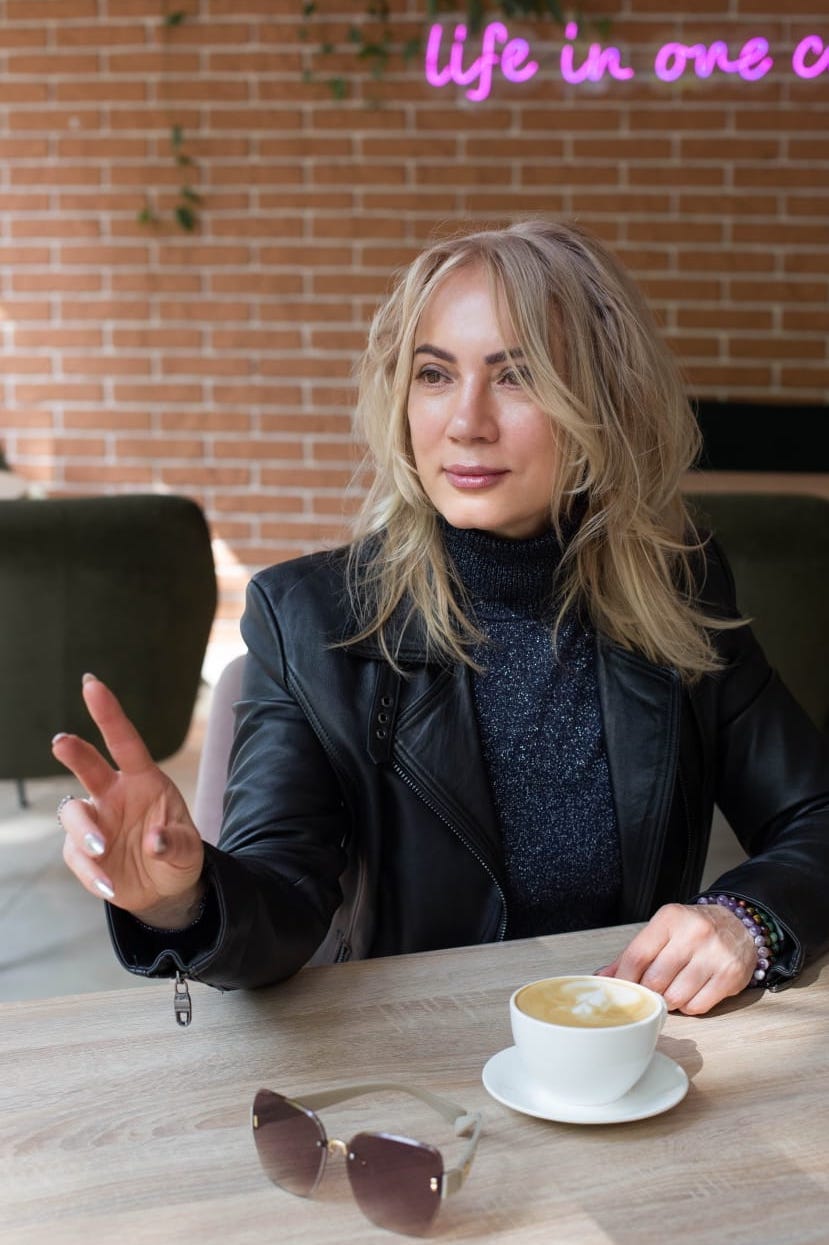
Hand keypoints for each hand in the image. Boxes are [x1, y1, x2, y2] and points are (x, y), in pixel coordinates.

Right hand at [52, 674, 204, 927]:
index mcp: (144, 780)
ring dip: (85, 830)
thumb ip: (176, 843)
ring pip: (74, 812)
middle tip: (62, 742)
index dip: (108, 713)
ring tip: (102, 849)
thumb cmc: (177, 854)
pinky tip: (111, 887)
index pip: (124, 742)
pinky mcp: (83, 853)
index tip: (91, 683)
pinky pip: (78, 857)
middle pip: (88, 767)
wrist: (166, 889)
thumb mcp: (188, 850)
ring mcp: (96, 822)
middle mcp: (114, 794)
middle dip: (74, 752)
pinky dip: (93, 873)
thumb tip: (155, 841)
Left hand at [596, 902, 755, 1014]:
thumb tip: (604, 977)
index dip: (625, 978)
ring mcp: (714, 955)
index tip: (621, 989)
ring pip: (676, 996)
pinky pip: (698, 1006)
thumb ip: (634, 954)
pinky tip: (691, 993)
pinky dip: (688, 1006)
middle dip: (648, 991)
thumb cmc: (694, 929)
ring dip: (668, 1001)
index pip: (637, 955)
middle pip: (655, 979)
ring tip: (672, 990)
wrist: (737, 924)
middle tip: (650, 990)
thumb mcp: (663, 931)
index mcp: (670, 918)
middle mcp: (694, 933)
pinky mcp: (731, 975)